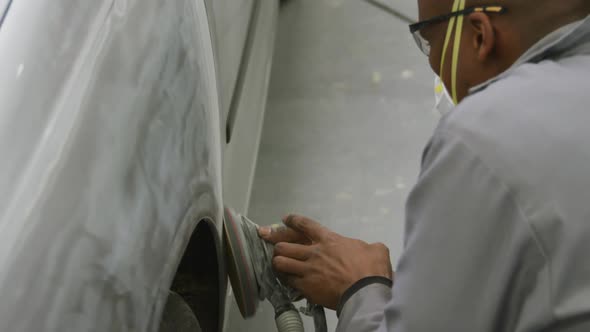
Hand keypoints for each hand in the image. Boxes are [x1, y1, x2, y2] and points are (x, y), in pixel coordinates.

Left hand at [258, 214, 392, 309]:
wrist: (366, 292)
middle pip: (284, 245)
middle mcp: (314, 253)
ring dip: (279, 263)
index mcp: (329, 240)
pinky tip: (287, 281)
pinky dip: (286, 281)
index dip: (293, 220)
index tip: (285, 219)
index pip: (305, 225)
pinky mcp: (306, 287)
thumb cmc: (372, 269)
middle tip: (278, 248)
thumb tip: (371, 249)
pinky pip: (287, 281)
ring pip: (280, 263)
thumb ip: (367, 246)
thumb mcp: (375, 250)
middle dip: (278, 246)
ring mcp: (308, 270)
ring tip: (280, 265)